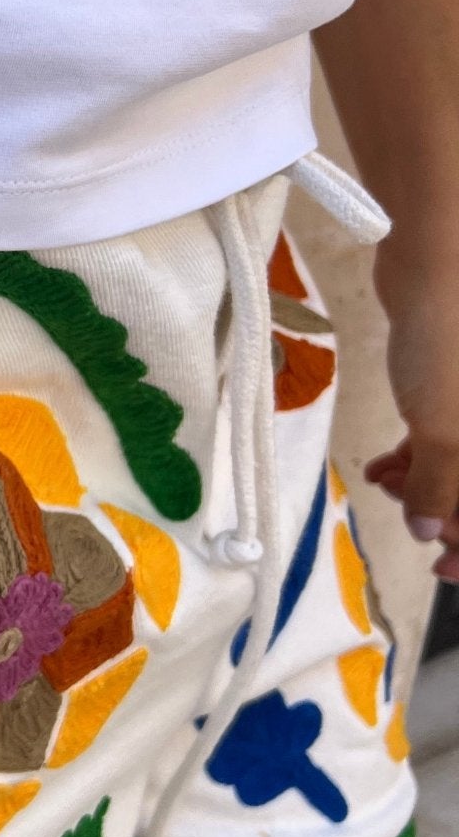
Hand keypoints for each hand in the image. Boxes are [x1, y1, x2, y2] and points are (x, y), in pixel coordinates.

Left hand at [366, 236, 458, 581]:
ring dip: (427, 485)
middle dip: (448, 513)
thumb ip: (442, 487)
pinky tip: (384, 465)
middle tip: (411, 525)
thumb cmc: (452, 347)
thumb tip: (433, 532)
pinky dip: (420, 455)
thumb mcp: (445, 431)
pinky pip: (448, 434)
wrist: (435, 265)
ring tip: (387, 487)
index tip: (446, 571)